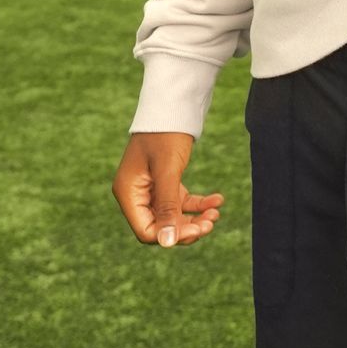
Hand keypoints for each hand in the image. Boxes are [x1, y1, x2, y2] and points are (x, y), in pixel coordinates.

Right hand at [113, 130, 223, 249]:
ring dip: (195, 217)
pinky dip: (199, 203)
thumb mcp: (168, 170)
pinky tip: (218, 199)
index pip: (146, 230)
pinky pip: (182, 201)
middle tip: (210, 222)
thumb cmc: (165, 134)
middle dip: (187, 227)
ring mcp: (152, 189)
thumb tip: (167, 243)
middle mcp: (137, 194)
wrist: (174, 104)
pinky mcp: (166, 182)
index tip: (196, 230)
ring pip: (174, 215)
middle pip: (161, 226)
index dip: (170, 236)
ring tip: (216, 212)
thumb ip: (167, 207)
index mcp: (128, 192)